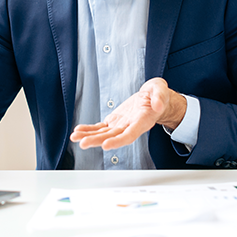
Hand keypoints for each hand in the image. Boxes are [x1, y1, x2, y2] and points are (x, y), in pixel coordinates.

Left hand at [69, 78, 186, 150]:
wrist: (153, 98)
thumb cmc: (158, 94)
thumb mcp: (161, 90)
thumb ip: (160, 97)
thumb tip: (158, 104)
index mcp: (142, 121)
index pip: (130, 135)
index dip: (118, 141)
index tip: (106, 145)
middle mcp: (130, 127)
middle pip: (113, 137)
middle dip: (97, 140)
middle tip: (83, 143)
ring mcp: (121, 125)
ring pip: (104, 134)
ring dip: (89, 136)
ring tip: (75, 137)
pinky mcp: (115, 121)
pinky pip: (101, 127)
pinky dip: (90, 129)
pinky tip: (79, 131)